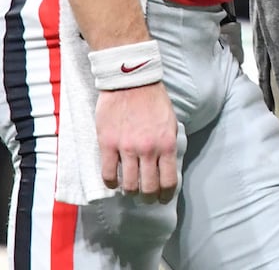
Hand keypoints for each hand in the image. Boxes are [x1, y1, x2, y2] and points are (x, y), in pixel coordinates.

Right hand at [95, 81, 178, 203]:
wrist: (131, 80)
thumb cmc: (152, 99)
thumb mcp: (170, 122)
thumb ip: (167, 144)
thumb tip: (166, 165)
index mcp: (166, 144)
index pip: (169, 181)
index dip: (165, 195)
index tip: (162, 198)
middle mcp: (148, 149)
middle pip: (148, 188)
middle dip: (148, 198)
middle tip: (145, 197)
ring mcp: (127, 147)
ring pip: (128, 185)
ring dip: (129, 192)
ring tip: (129, 190)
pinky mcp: (108, 143)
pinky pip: (108, 173)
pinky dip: (110, 182)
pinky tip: (112, 181)